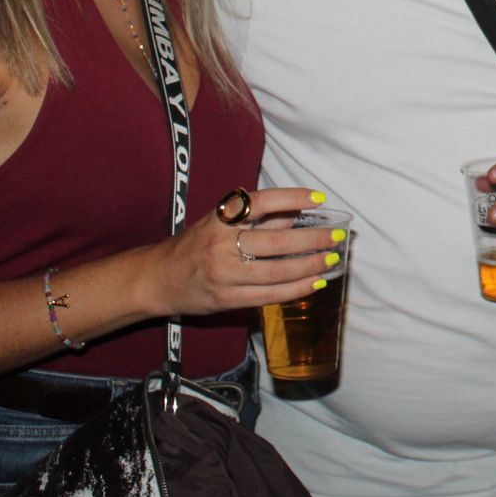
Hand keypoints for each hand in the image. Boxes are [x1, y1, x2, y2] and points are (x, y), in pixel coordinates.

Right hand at [148, 187, 342, 315]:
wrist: (157, 279)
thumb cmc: (196, 245)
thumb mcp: (220, 223)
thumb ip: (258, 218)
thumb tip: (298, 212)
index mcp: (221, 218)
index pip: (261, 202)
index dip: (292, 197)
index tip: (320, 199)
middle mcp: (221, 243)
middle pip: (276, 240)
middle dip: (313, 239)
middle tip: (338, 236)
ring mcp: (224, 273)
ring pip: (277, 270)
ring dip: (310, 266)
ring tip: (331, 260)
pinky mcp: (227, 299)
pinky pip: (269, 294)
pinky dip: (297, 289)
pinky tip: (315, 282)